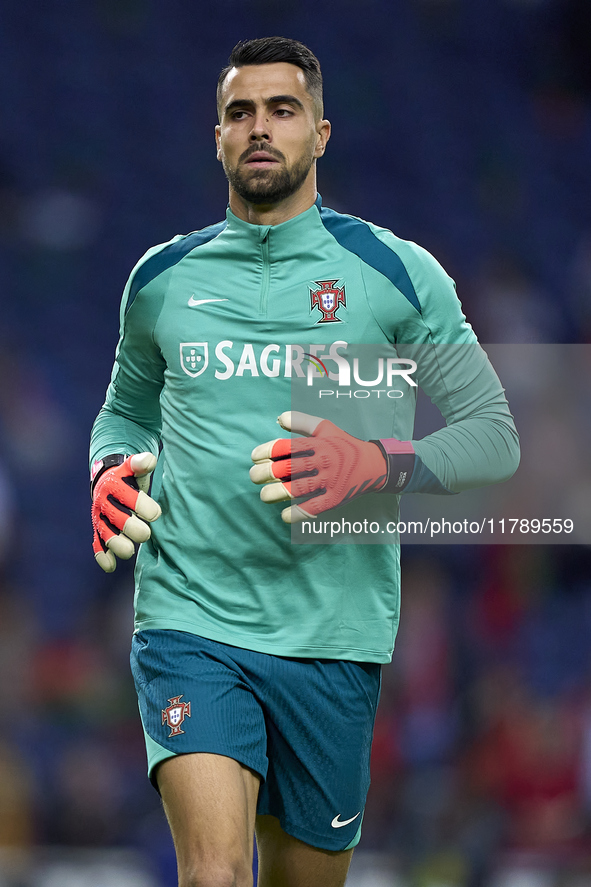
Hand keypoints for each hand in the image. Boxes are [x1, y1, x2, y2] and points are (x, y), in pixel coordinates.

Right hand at [91, 453, 160, 571]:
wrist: (108, 481)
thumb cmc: (129, 476)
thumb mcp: (134, 467)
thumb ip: (141, 464)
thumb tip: (149, 460)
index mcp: (114, 485)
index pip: (128, 498)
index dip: (143, 507)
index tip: (156, 514)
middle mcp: (104, 503)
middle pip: (117, 520)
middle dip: (132, 529)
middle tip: (146, 534)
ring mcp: (100, 518)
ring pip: (107, 535)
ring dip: (117, 545)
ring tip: (130, 551)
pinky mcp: (98, 531)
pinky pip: (97, 545)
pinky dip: (102, 556)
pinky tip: (110, 567)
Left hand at [250, 411, 386, 522]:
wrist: (374, 465)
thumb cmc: (344, 445)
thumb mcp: (326, 428)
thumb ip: (302, 421)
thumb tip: (279, 418)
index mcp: (319, 443)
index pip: (287, 446)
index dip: (267, 451)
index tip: (254, 457)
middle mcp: (324, 460)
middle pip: (289, 467)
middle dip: (267, 473)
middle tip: (254, 476)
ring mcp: (330, 480)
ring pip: (298, 488)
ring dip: (277, 494)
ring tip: (264, 496)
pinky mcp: (336, 498)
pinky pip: (314, 508)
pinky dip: (297, 513)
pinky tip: (284, 515)